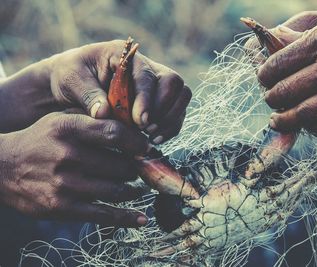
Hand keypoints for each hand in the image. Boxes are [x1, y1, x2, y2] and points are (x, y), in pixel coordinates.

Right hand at [0, 111, 149, 226]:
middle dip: (136, 169)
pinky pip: (103, 215)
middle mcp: (67, 155)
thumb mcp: (61, 120)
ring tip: (138, 186)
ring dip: (133, 190)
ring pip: (116, 190)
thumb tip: (131, 125)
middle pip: (120, 165)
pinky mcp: (62, 207)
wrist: (3, 168)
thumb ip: (92, 119)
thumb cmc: (40, 140)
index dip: (137, 142)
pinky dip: (126, 218)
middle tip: (141, 169)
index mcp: (68, 129)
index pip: (114, 133)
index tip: (146, 148)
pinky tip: (141, 219)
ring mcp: (65, 184)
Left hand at [49, 40, 191, 142]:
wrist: (70, 85)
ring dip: (170, 120)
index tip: (140, 121)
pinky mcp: (158, 102)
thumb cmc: (70, 77)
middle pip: (174, 83)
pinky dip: (169, 128)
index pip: (147, 75)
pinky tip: (152, 139)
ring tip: (150, 137)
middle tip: (145, 129)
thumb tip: (104, 113)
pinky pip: (176, 113)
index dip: (147, 99)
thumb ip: (88, 94)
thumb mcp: (71, 80)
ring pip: (181, 98)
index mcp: (126, 57)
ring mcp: (155, 85)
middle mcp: (147, 68)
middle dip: (164, 109)